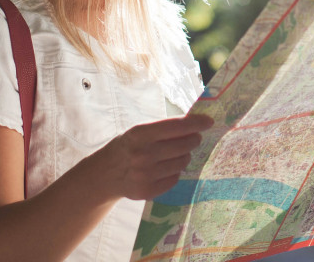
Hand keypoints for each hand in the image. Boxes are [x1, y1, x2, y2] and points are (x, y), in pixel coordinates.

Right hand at [84, 114, 212, 200]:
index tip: (209, 122)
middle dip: (194, 140)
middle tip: (195, 138)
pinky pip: (175, 178)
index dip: (196, 123)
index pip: (176, 127)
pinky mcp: (148, 190)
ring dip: (185, 156)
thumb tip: (196, 123)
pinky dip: (175, 172)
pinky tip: (166, 168)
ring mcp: (146, 174)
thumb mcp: (138, 132)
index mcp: (140, 134)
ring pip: (182, 163)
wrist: (104, 175)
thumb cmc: (127, 147)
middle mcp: (143, 154)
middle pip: (184, 146)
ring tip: (177, 153)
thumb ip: (164, 128)